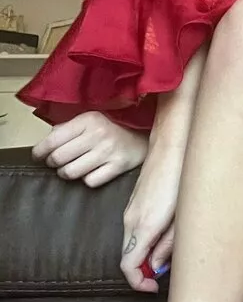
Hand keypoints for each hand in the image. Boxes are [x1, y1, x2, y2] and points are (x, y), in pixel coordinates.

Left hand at [31, 111, 148, 186]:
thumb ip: (67, 128)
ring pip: (70, 173)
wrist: (143, 138)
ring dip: (67, 173)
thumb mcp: (91, 120)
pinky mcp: (118, 166)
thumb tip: (46, 142)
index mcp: (88, 119)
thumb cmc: (111, 129)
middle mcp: (98, 134)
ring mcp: (109, 151)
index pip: (52, 141)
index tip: (38, 155)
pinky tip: (91, 171)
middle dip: (53, 163)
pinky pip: (89, 182)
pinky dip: (87, 179)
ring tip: (72, 167)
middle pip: (58, 159)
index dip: (39, 152)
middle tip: (57, 162)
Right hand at [120, 140, 184, 292]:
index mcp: (143, 226)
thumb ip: (169, 244)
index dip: (138, 282)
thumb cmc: (183, 177)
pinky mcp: (134, 202)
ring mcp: (130, 210)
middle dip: (142, 271)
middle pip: (127, 257)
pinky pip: (133, 230)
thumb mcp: (182, 216)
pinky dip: (143, 241)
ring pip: (130, 243)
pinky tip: (163, 237)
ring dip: (144, 256)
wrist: (173, 144)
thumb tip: (158, 266)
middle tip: (164, 275)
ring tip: (167, 257)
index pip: (128, 266)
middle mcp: (131, 220)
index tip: (153, 287)